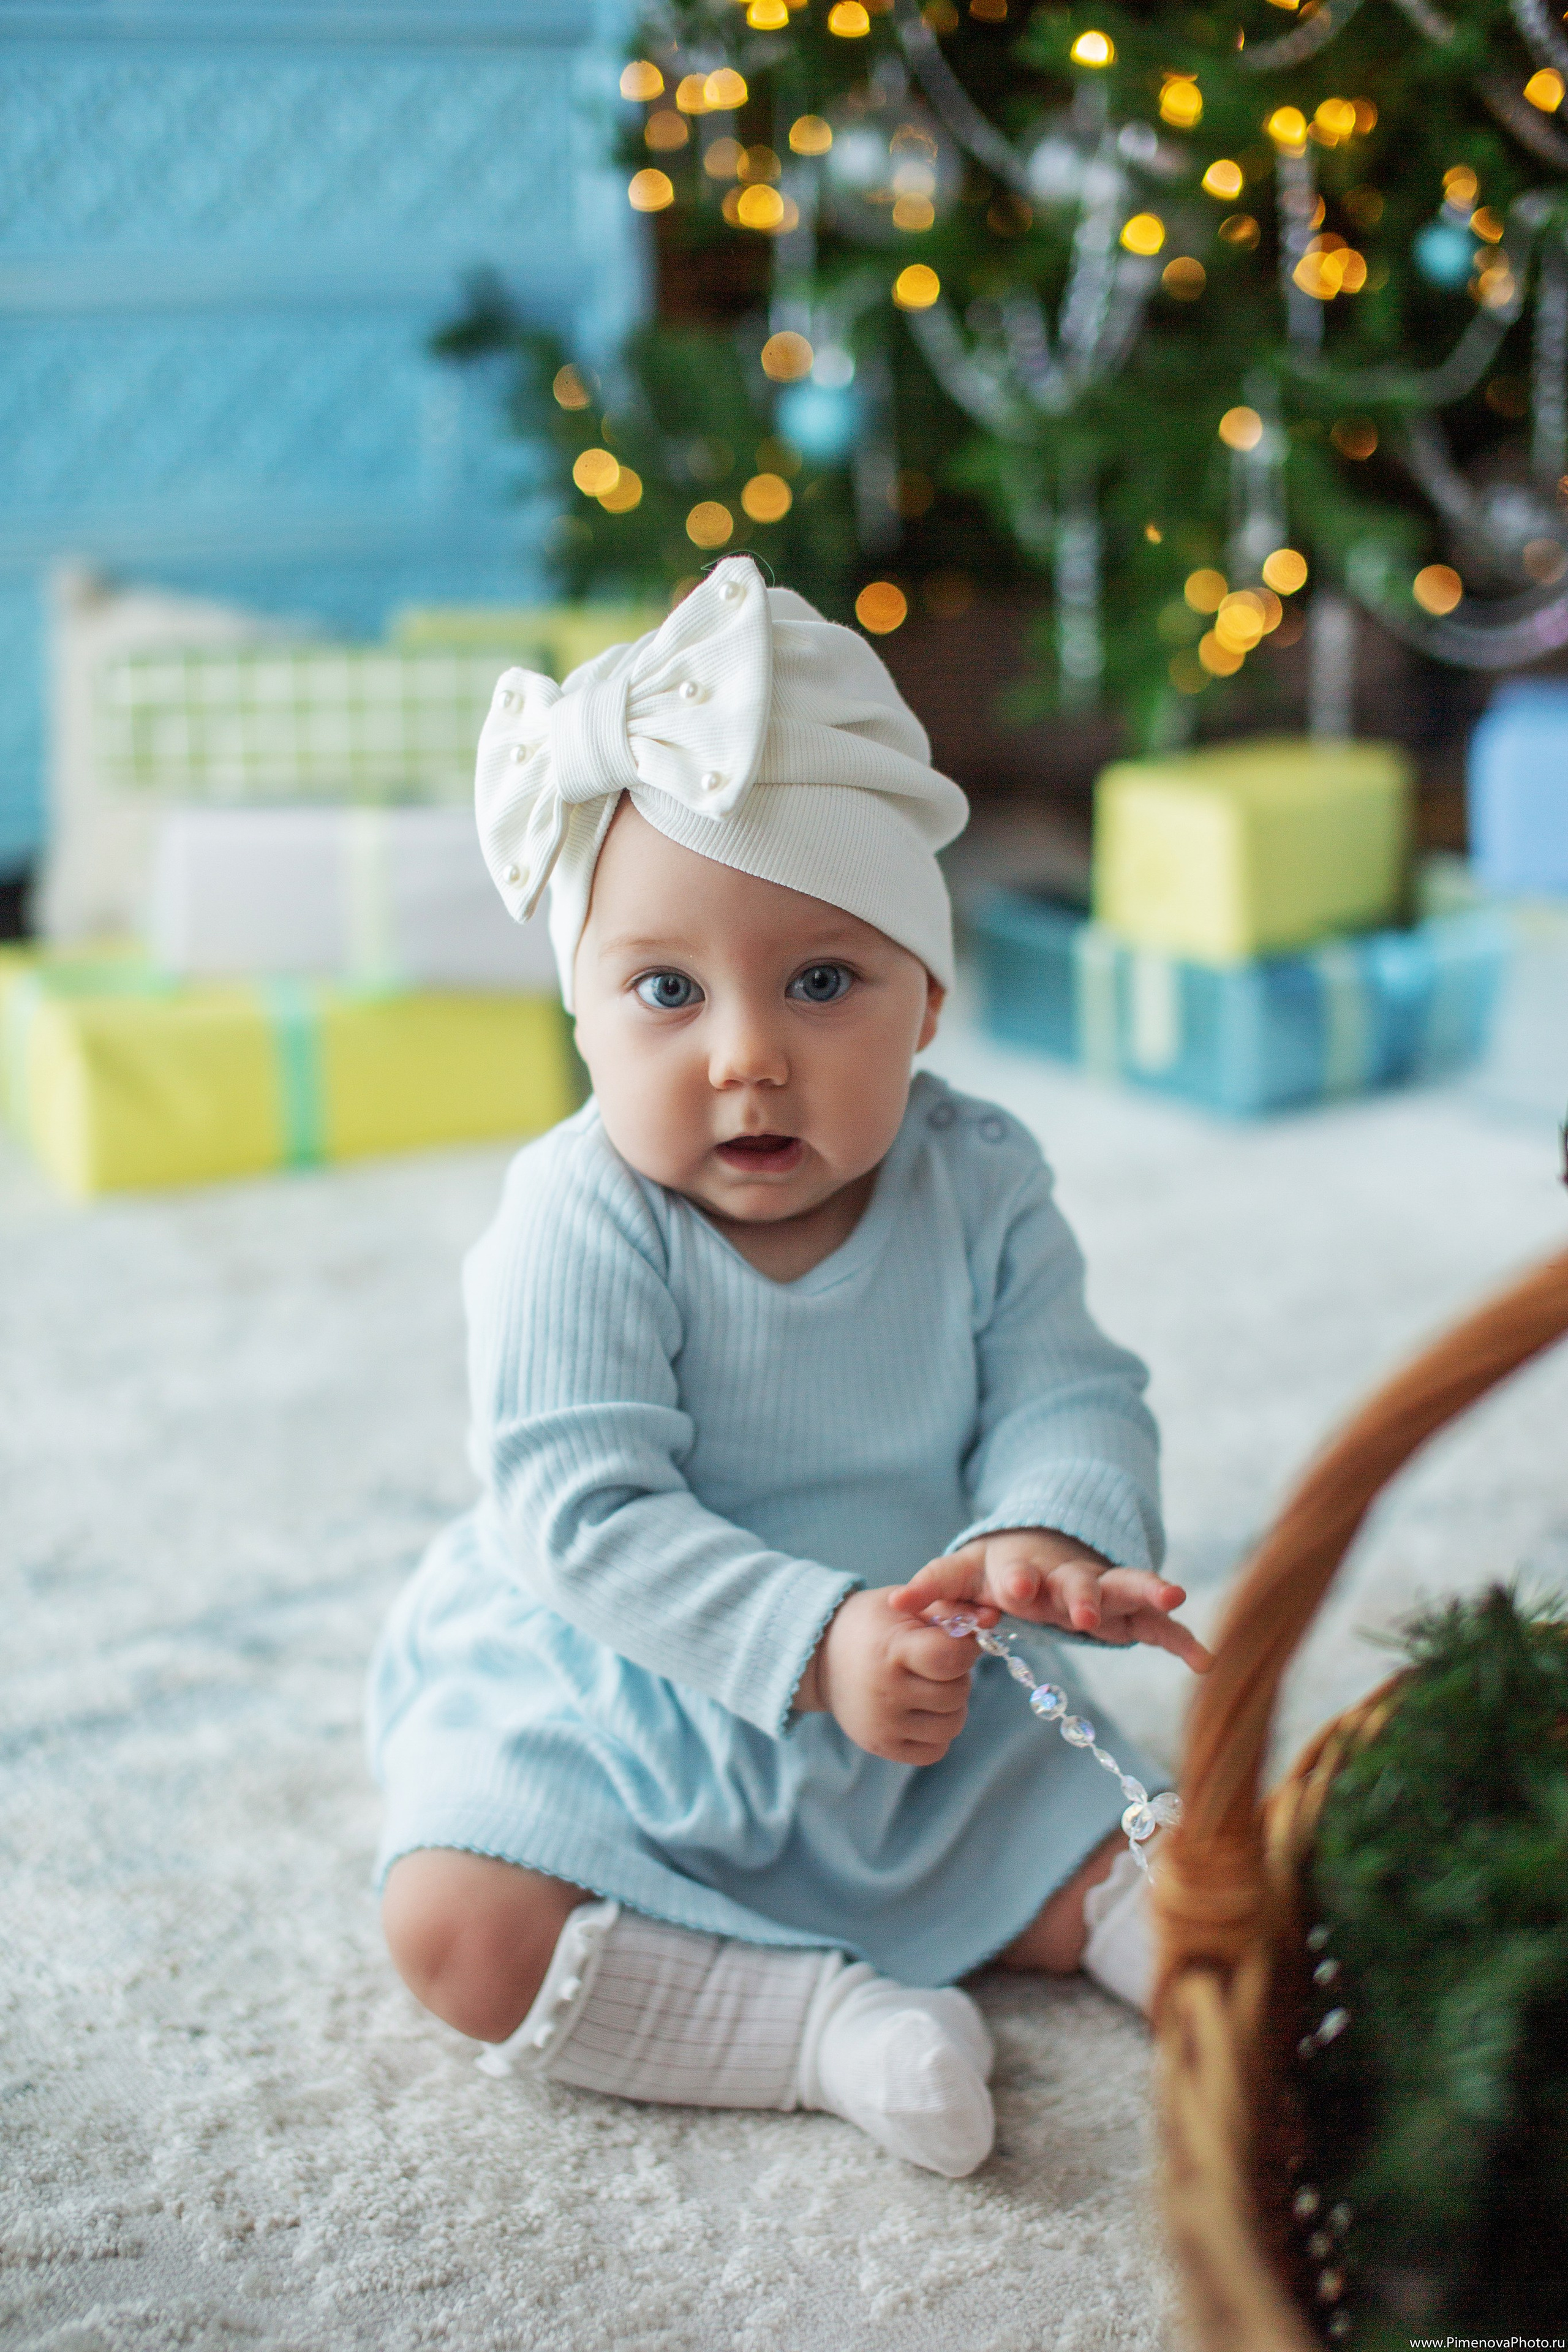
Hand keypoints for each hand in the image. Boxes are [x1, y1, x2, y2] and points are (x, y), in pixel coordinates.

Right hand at [794, 1587, 978, 1763]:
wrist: (820, 1656)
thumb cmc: (872, 1625)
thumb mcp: (903, 1606)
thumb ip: (948, 1610)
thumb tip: (993, 1617)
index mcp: (891, 1650)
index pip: (951, 1658)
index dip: (965, 1649)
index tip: (956, 1641)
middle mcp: (885, 1692)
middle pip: (956, 1693)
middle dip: (958, 1676)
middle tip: (938, 1664)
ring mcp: (882, 1724)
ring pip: (952, 1726)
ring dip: (951, 1706)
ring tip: (930, 1686)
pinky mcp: (881, 1746)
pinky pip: (935, 1750)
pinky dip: (937, 1732)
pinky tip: (922, 1710)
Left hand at [888, 1527, 1212, 1674]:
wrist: (1038, 1550)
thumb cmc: (993, 1573)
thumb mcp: (960, 1576)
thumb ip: (933, 1587)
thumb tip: (893, 1602)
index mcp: (1019, 1570)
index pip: (1015, 1574)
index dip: (1016, 1582)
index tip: (1015, 1591)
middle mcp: (1064, 1576)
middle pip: (1075, 1581)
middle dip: (1081, 1595)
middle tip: (1083, 1613)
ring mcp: (1101, 1590)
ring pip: (1126, 1587)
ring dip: (1147, 1592)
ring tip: (1174, 1597)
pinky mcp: (1128, 1610)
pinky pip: (1157, 1625)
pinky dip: (1181, 1639)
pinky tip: (1205, 1662)